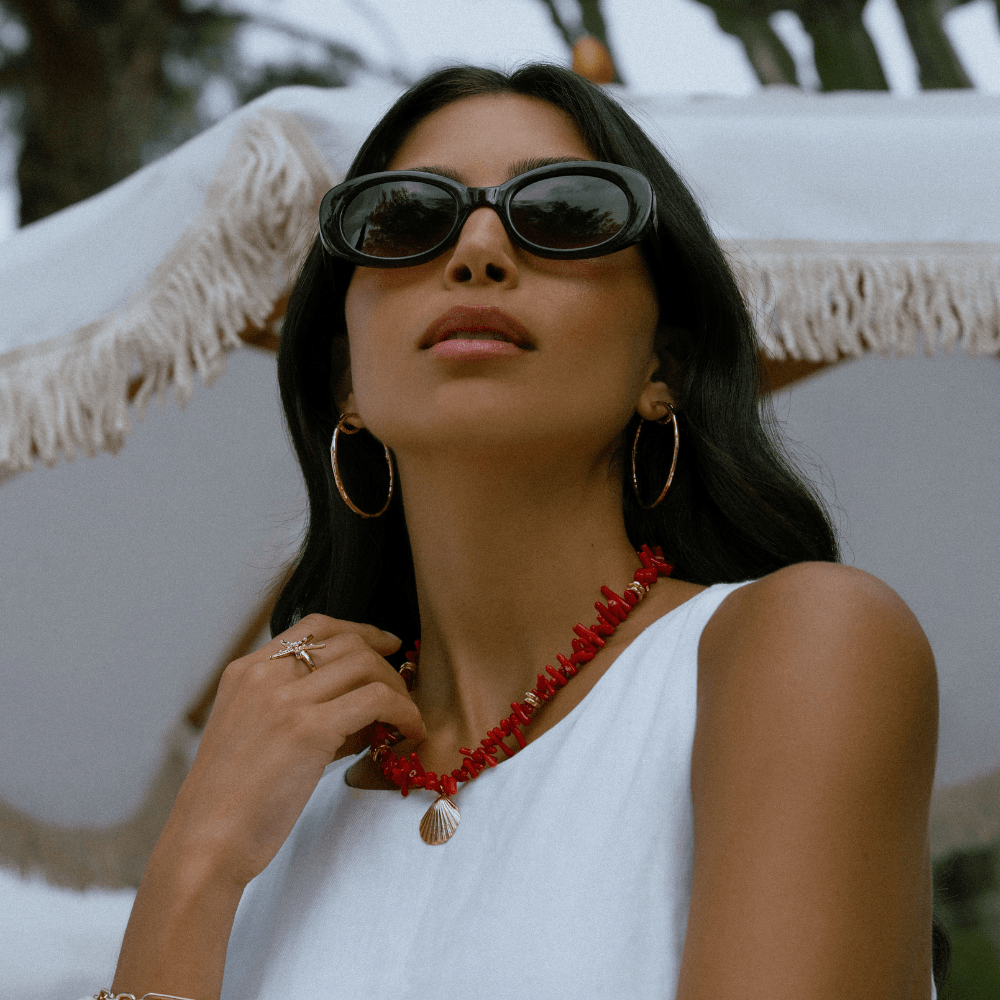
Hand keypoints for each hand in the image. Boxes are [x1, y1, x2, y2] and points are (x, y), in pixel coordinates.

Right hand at [162, 614, 425, 887]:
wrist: (204, 844)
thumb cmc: (233, 804)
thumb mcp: (256, 736)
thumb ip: (302, 711)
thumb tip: (365, 705)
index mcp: (245, 673)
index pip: (312, 626)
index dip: (358, 631)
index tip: (386, 646)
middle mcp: (263, 676)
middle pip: (346, 642)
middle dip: (384, 664)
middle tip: (402, 693)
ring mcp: (285, 699)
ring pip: (364, 664)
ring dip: (397, 688)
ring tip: (406, 717)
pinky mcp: (308, 728)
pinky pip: (376, 700)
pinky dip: (404, 711)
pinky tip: (411, 731)